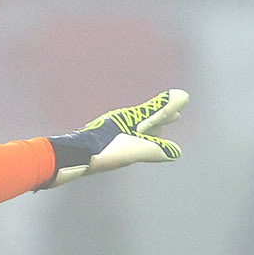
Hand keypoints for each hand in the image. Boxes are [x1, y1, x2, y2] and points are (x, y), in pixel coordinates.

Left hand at [42, 89, 186, 188]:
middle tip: (177, 114)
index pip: (156, 111)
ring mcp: (111, 131)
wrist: (70, 157)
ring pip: (137, 128)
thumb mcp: (132, 151)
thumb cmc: (100, 151)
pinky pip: (127, 137)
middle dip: (163, 116)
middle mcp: (121, 122)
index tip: (184, 96)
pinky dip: (138, 138)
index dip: (170, 105)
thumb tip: (176, 152)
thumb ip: (154, 150)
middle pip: (148, 118)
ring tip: (160, 130)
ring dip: (151, 128)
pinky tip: (133, 145)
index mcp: (129, 120)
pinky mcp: (103, 142)